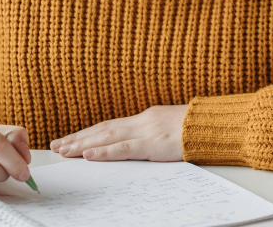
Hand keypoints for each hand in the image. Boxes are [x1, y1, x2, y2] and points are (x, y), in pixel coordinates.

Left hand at [50, 105, 188, 161]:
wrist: (215, 124)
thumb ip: (153, 133)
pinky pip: (124, 148)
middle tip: (56, 145)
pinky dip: (104, 151)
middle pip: (103, 129)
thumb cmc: (198, 128)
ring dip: (82, 144)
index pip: (110, 125)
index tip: (70, 138)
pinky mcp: (153, 144)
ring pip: (107, 137)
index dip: (88, 132)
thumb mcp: (171, 127)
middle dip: (78, 137)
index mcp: (146, 118)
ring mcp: (147, 131)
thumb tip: (139, 141)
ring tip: (63, 150)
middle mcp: (142, 121)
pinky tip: (88, 154)